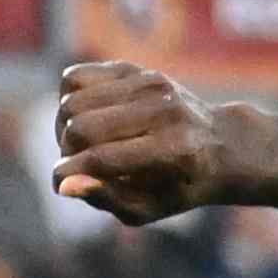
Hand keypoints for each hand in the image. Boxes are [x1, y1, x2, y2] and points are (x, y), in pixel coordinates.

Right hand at [50, 58, 238, 224]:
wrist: (220, 145)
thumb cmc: (179, 186)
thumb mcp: (148, 208)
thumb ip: (106, 198)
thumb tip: (63, 184)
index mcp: (173, 150)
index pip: (102, 157)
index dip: (68, 173)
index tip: (57, 183)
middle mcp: (164, 111)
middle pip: (80, 126)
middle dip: (66, 150)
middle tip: (76, 163)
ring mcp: (150, 83)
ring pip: (71, 100)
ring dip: (64, 127)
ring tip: (82, 145)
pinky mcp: (136, 69)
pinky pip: (74, 78)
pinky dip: (69, 101)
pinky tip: (88, 119)